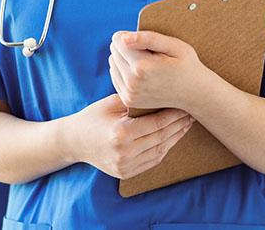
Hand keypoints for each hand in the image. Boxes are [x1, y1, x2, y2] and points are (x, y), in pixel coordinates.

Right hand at [67, 94, 193, 178]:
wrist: (74, 141)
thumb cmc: (93, 116)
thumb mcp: (112, 103)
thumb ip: (136, 100)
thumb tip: (162, 92)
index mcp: (121, 133)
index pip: (156, 124)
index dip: (174, 116)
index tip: (185, 106)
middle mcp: (124, 152)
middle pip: (161, 139)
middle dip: (178, 126)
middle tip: (191, 115)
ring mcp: (124, 166)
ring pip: (159, 152)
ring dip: (174, 139)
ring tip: (184, 126)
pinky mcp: (125, 173)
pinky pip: (151, 161)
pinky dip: (163, 149)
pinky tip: (171, 138)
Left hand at [109, 30, 207, 111]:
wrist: (195, 94)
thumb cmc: (186, 65)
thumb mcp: (173, 45)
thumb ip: (147, 38)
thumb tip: (122, 38)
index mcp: (142, 66)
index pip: (117, 40)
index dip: (131, 36)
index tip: (146, 43)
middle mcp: (132, 82)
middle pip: (114, 51)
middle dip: (127, 47)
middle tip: (150, 54)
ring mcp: (129, 94)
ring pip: (113, 63)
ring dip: (125, 60)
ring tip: (147, 64)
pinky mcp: (128, 100)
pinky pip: (115, 77)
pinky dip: (124, 71)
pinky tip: (142, 73)